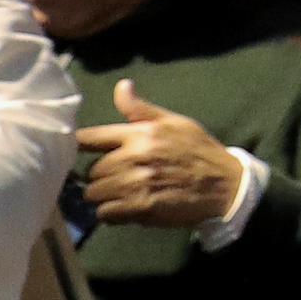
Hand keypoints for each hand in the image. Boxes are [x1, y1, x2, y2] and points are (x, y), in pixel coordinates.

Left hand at [80, 83, 248, 230]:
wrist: (225, 185)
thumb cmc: (198, 151)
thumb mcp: (174, 122)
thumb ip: (141, 110)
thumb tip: (121, 86)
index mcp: (140, 134)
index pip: (90, 138)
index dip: (78, 146)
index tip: (75, 152)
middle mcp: (135, 157)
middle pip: (91, 172)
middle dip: (101, 176)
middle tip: (117, 178)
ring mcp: (137, 184)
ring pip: (95, 194)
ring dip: (105, 197)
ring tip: (120, 195)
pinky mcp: (142, 207)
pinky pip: (107, 213)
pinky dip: (112, 214)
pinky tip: (126, 209)